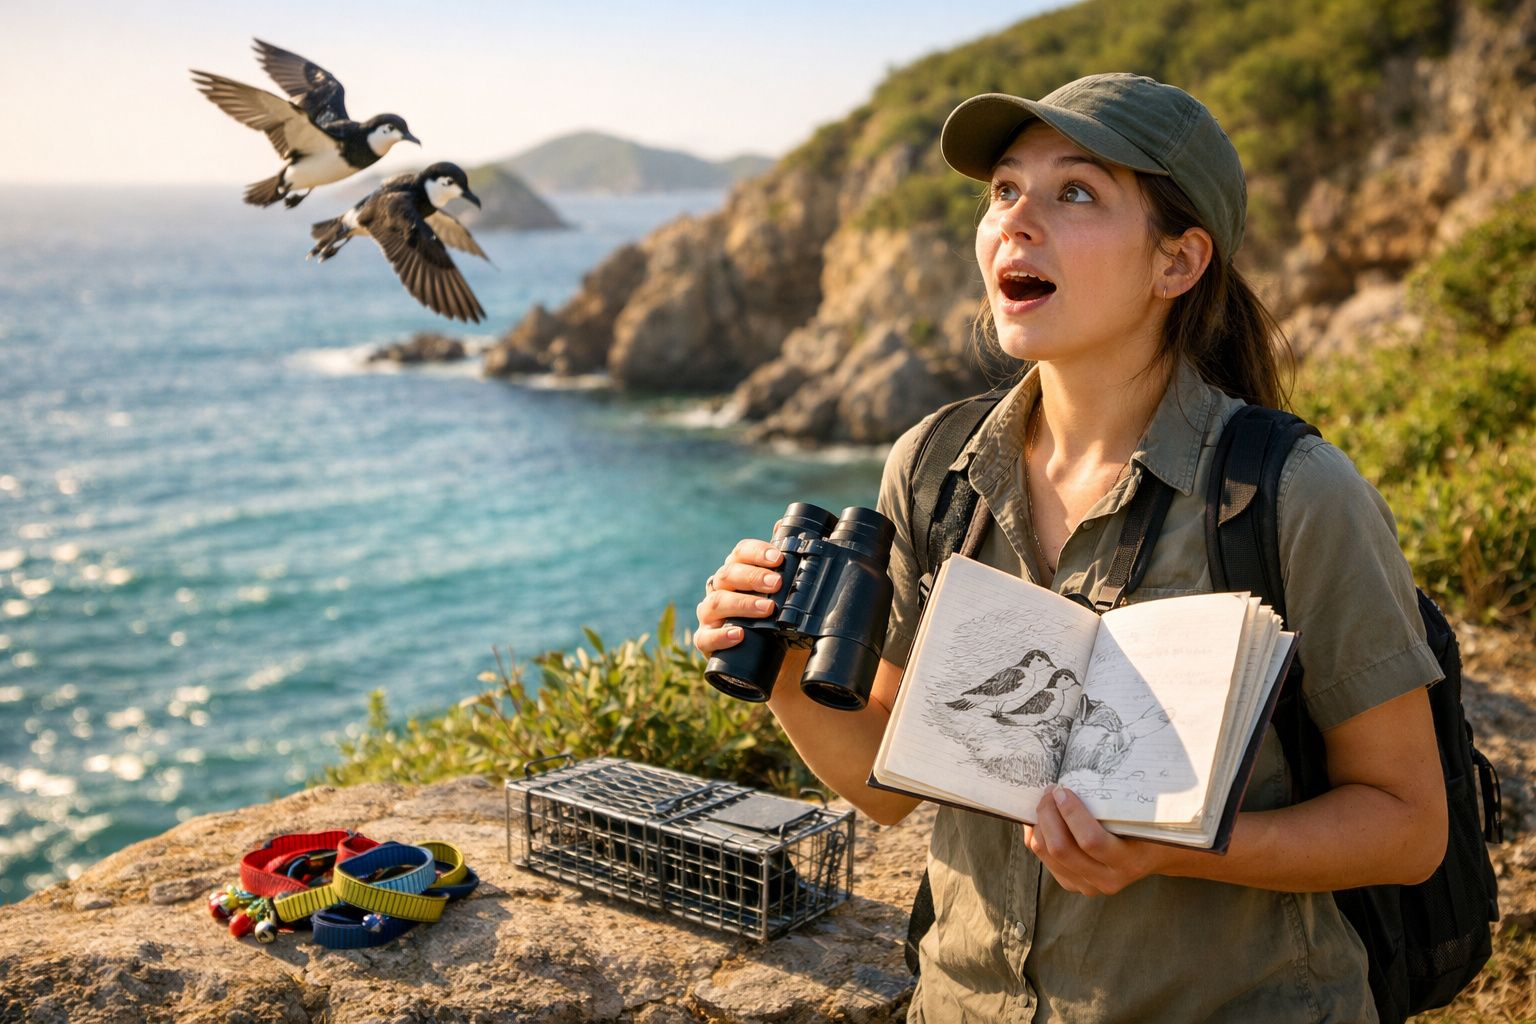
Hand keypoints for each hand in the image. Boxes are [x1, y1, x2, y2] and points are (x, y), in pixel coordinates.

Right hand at [693, 539, 784, 655]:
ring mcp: (710, 615)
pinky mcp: (706, 640)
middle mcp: (720, 589)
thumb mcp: (783, 591)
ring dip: (743, 603)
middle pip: (729, 574)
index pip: (741, 552)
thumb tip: (782, 525)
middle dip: (753, 576)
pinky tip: (738, 635)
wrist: (771, 656)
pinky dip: (721, 636)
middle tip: (777, 583)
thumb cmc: (775, 616)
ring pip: (717, 602)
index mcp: (737, 571)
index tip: (778, 558)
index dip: (758, 552)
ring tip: (767, 608)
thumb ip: (782, 561)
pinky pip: (706, 637)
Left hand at [1022, 785, 1166, 895]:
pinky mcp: (1073, 884)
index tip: (1062, 790)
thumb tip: (1074, 780)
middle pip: (1061, 849)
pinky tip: (1041, 820)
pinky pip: (1044, 860)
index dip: (1071, 813)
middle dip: (1048, 815)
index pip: (1091, 841)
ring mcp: (1088, 885)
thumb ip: (1114, 804)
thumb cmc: (1146, 826)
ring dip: (1040, 824)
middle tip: (1050, 792)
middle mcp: (1107, 879)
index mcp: (1128, 862)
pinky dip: (1037, 836)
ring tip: (1046, 802)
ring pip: (1047, 854)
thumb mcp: (1139, 815)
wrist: (1153, 855)